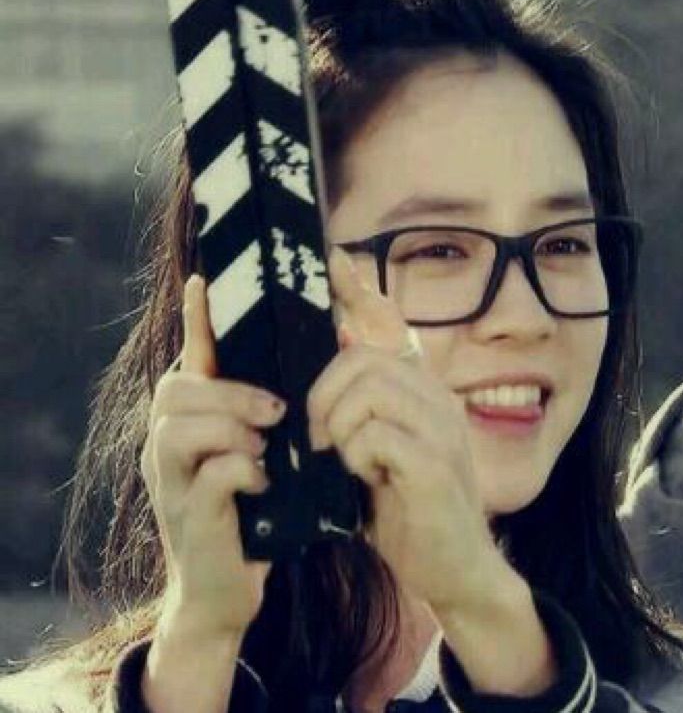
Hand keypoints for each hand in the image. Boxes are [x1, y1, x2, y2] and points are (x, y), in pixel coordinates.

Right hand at [141, 275, 284, 637]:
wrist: (227, 588)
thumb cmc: (253, 510)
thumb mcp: (264, 452)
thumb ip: (274, 410)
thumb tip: (326, 348)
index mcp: (191, 419)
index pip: (188, 358)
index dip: (194, 319)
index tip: (203, 280)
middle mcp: (168, 442)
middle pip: (178, 387)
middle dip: (231, 392)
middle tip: (277, 410)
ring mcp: (170, 479)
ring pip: (183, 426)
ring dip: (234, 427)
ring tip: (268, 443)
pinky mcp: (187, 515)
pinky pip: (210, 475)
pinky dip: (243, 471)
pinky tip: (264, 482)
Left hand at [308, 248, 501, 612]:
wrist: (455, 568)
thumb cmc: (406, 507)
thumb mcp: (376, 451)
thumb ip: (358, 409)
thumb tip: (331, 360)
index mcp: (421, 390)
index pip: (391, 325)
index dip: (362, 290)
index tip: (336, 258)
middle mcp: (437, 398)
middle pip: (363, 358)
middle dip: (324, 394)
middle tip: (318, 435)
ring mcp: (441, 429)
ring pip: (368, 389)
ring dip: (339, 426)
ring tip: (342, 460)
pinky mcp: (436, 466)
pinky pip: (376, 435)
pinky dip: (355, 455)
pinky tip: (365, 479)